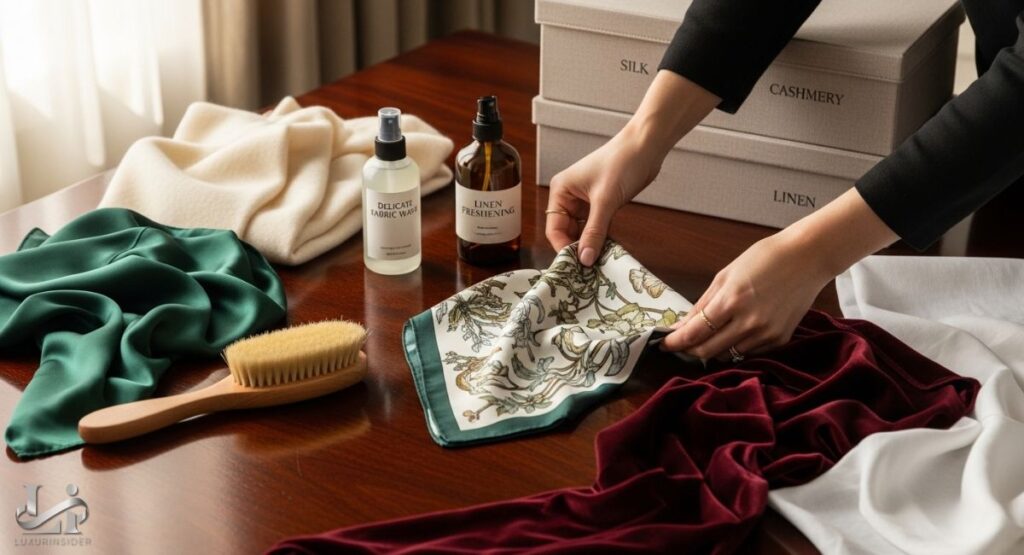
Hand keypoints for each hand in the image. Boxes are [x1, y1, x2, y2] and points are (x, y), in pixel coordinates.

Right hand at [545, 71, 720, 265]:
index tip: (577, 265)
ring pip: (582, 231)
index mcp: (561, 190)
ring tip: (598, 261)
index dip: (564, 247)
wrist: (647, 145)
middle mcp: (569, 196)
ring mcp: (585, 201)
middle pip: (566, 232)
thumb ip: (594, 232)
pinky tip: (607, 249)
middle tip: (589, 268)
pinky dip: (600, 238)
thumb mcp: (605, 200)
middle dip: (577, 248)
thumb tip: (585, 259)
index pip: (554, 228)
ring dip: (590, 244)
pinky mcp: (601, 204)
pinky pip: (595, 227)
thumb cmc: (622, 162)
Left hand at [661, 188, 899, 359]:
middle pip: (708, 351)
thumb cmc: (765, 258)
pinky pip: (749, 352)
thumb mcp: (726, 275)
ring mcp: (766, 334)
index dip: (675, 342)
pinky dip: (736, 347)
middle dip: (690, 349)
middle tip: (682, 344)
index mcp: (732, 301)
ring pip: (728, 355)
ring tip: (708, 336)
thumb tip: (683, 325)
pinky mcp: (780, 339)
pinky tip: (734, 333)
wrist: (808, 257)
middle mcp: (749, 322)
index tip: (664, 344)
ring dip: (713, 349)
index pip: (694, 333)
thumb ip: (703, 304)